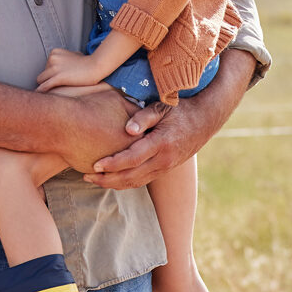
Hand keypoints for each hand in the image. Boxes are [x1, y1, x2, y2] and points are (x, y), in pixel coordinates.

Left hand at [37, 47, 98, 90]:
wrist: (96, 67)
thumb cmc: (87, 62)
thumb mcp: (73, 55)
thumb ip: (65, 58)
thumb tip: (59, 65)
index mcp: (54, 52)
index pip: (45, 66)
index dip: (51, 74)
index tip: (59, 78)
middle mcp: (52, 58)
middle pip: (42, 73)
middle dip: (48, 80)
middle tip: (56, 86)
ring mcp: (54, 67)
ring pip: (41, 80)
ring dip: (45, 86)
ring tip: (48, 92)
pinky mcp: (58, 77)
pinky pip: (45, 86)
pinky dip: (42, 91)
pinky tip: (40, 96)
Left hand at [83, 100, 201, 188]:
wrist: (205, 121)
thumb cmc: (180, 109)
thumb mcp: (163, 107)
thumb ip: (144, 117)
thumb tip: (127, 129)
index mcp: (161, 143)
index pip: (133, 158)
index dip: (112, 164)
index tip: (94, 165)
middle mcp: (164, 160)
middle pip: (131, 176)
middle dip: (107, 179)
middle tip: (86, 177)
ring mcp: (165, 168)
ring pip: (136, 182)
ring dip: (114, 184)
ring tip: (93, 180)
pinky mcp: (165, 170)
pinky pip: (142, 181)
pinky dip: (125, 183)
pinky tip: (110, 179)